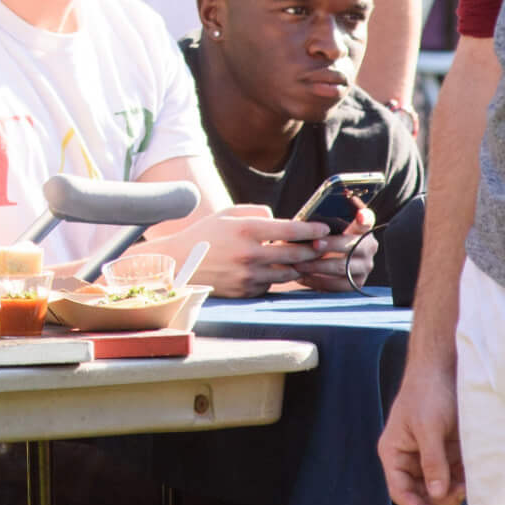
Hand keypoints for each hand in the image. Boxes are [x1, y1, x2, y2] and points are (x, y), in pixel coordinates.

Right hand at [189, 205, 325, 297]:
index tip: (324, 228)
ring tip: (302, 259)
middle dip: (312, 250)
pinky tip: (271, 270)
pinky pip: (270, 284)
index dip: (312, 230)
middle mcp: (250, 254)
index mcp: (246, 229)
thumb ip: (257, 213)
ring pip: (287, 273)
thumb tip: (281, 220)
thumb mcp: (228, 214)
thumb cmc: (206, 234)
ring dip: (296, 266)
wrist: (179, 264)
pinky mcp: (246, 292)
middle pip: (295, 255)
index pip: (290, 230)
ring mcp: (248, 276)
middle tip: (322, 245)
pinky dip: (274, 277)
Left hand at [298, 205, 376, 291]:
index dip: (364, 218)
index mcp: (362, 229)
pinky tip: (303, 277)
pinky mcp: (357, 283)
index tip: (360, 215)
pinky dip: (318, 281)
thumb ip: (321, 226)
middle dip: (331, 245)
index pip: (367, 221)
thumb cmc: (323, 239)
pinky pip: (337, 285)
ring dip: (318, 266)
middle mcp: (368, 247)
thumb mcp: (325, 229)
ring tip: (299, 264)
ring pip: (341, 267)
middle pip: (350, 245)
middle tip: (313, 244)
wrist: (326, 262)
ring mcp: (365, 267)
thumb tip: (303, 224)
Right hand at [379, 352, 466, 504]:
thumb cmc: (427, 391)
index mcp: (394, 452)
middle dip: (440, 498)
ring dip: (455, 489)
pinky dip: (465, 479)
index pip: (401, 490)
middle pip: (422, 493)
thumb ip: (432, 462)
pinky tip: (472, 475)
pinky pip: (456, 475)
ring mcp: (430, 455)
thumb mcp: (428, 427)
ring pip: (441, 487)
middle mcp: (410, 457)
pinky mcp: (449, 451)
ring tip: (467, 482)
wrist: (445, 365)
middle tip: (459, 493)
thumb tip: (437, 494)